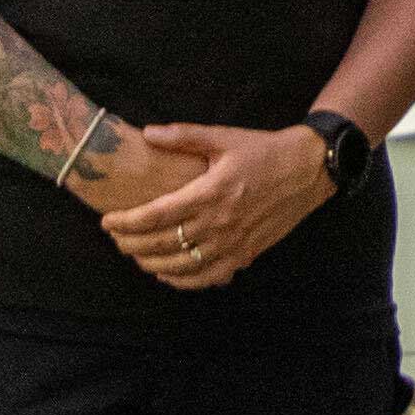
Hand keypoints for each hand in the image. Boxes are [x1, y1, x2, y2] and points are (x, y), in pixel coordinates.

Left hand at [102, 122, 335, 291]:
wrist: (307, 170)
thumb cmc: (263, 150)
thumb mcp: (224, 137)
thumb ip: (183, 136)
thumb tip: (147, 133)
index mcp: (211, 192)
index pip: (157, 215)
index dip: (127, 222)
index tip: (107, 221)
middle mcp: (220, 223)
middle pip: (163, 243)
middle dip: (131, 243)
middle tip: (113, 238)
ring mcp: (233, 244)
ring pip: (181, 266)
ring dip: (150, 263)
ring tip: (133, 254)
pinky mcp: (245, 255)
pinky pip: (207, 278)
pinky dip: (181, 281)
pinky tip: (165, 274)